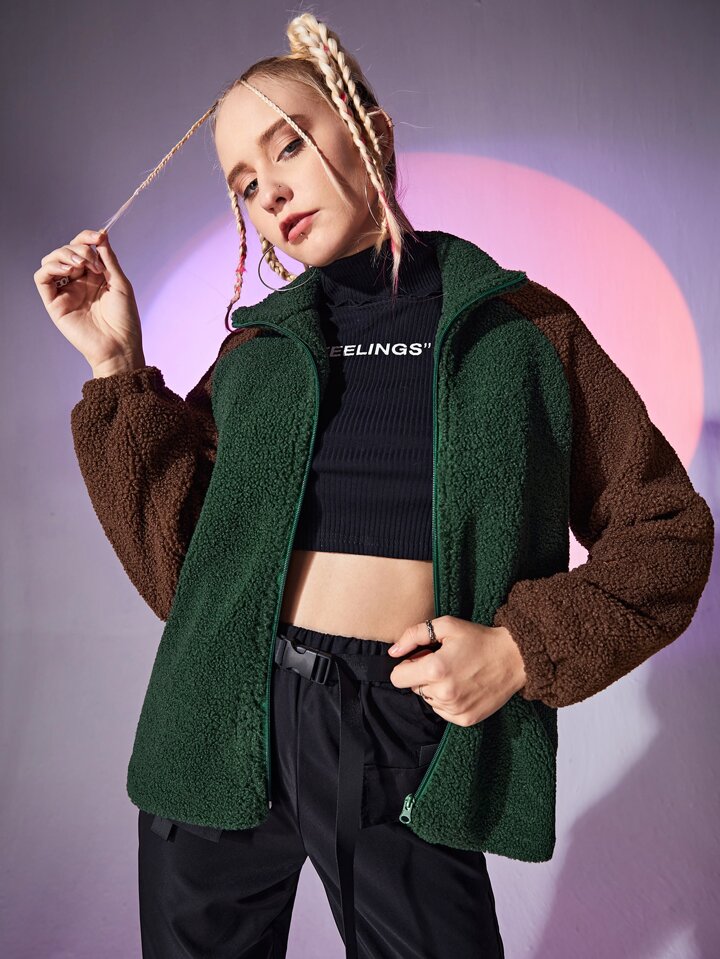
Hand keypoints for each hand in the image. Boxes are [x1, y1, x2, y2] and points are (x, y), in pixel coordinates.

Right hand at [34, 229, 144, 371]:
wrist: (120, 346)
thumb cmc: (125, 319)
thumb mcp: (120, 283)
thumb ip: (109, 259)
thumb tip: (101, 235)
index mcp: (94, 277)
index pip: (82, 248)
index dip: (86, 238)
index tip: (98, 237)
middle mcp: (78, 282)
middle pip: (66, 251)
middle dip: (79, 249)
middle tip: (94, 262)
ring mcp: (65, 292)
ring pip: (51, 261)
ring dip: (65, 254)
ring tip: (81, 265)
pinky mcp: (54, 303)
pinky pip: (41, 278)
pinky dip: (51, 267)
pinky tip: (68, 269)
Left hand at [387, 615, 527, 725]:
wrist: (514, 659)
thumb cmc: (479, 639)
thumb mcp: (447, 626)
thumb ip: (414, 635)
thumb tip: (393, 652)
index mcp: (435, 669)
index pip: (397, 678)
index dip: (407, 665)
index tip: (422, 658)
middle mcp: (443, 693)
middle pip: (413, 688)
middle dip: (422, 675)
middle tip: (444, 662)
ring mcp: (455, 709)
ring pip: (427, 700)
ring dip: (435, 688)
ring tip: (457, 673)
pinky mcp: (465, 719)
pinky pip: (442, 711)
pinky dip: (448, 700)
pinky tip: (464, 686)